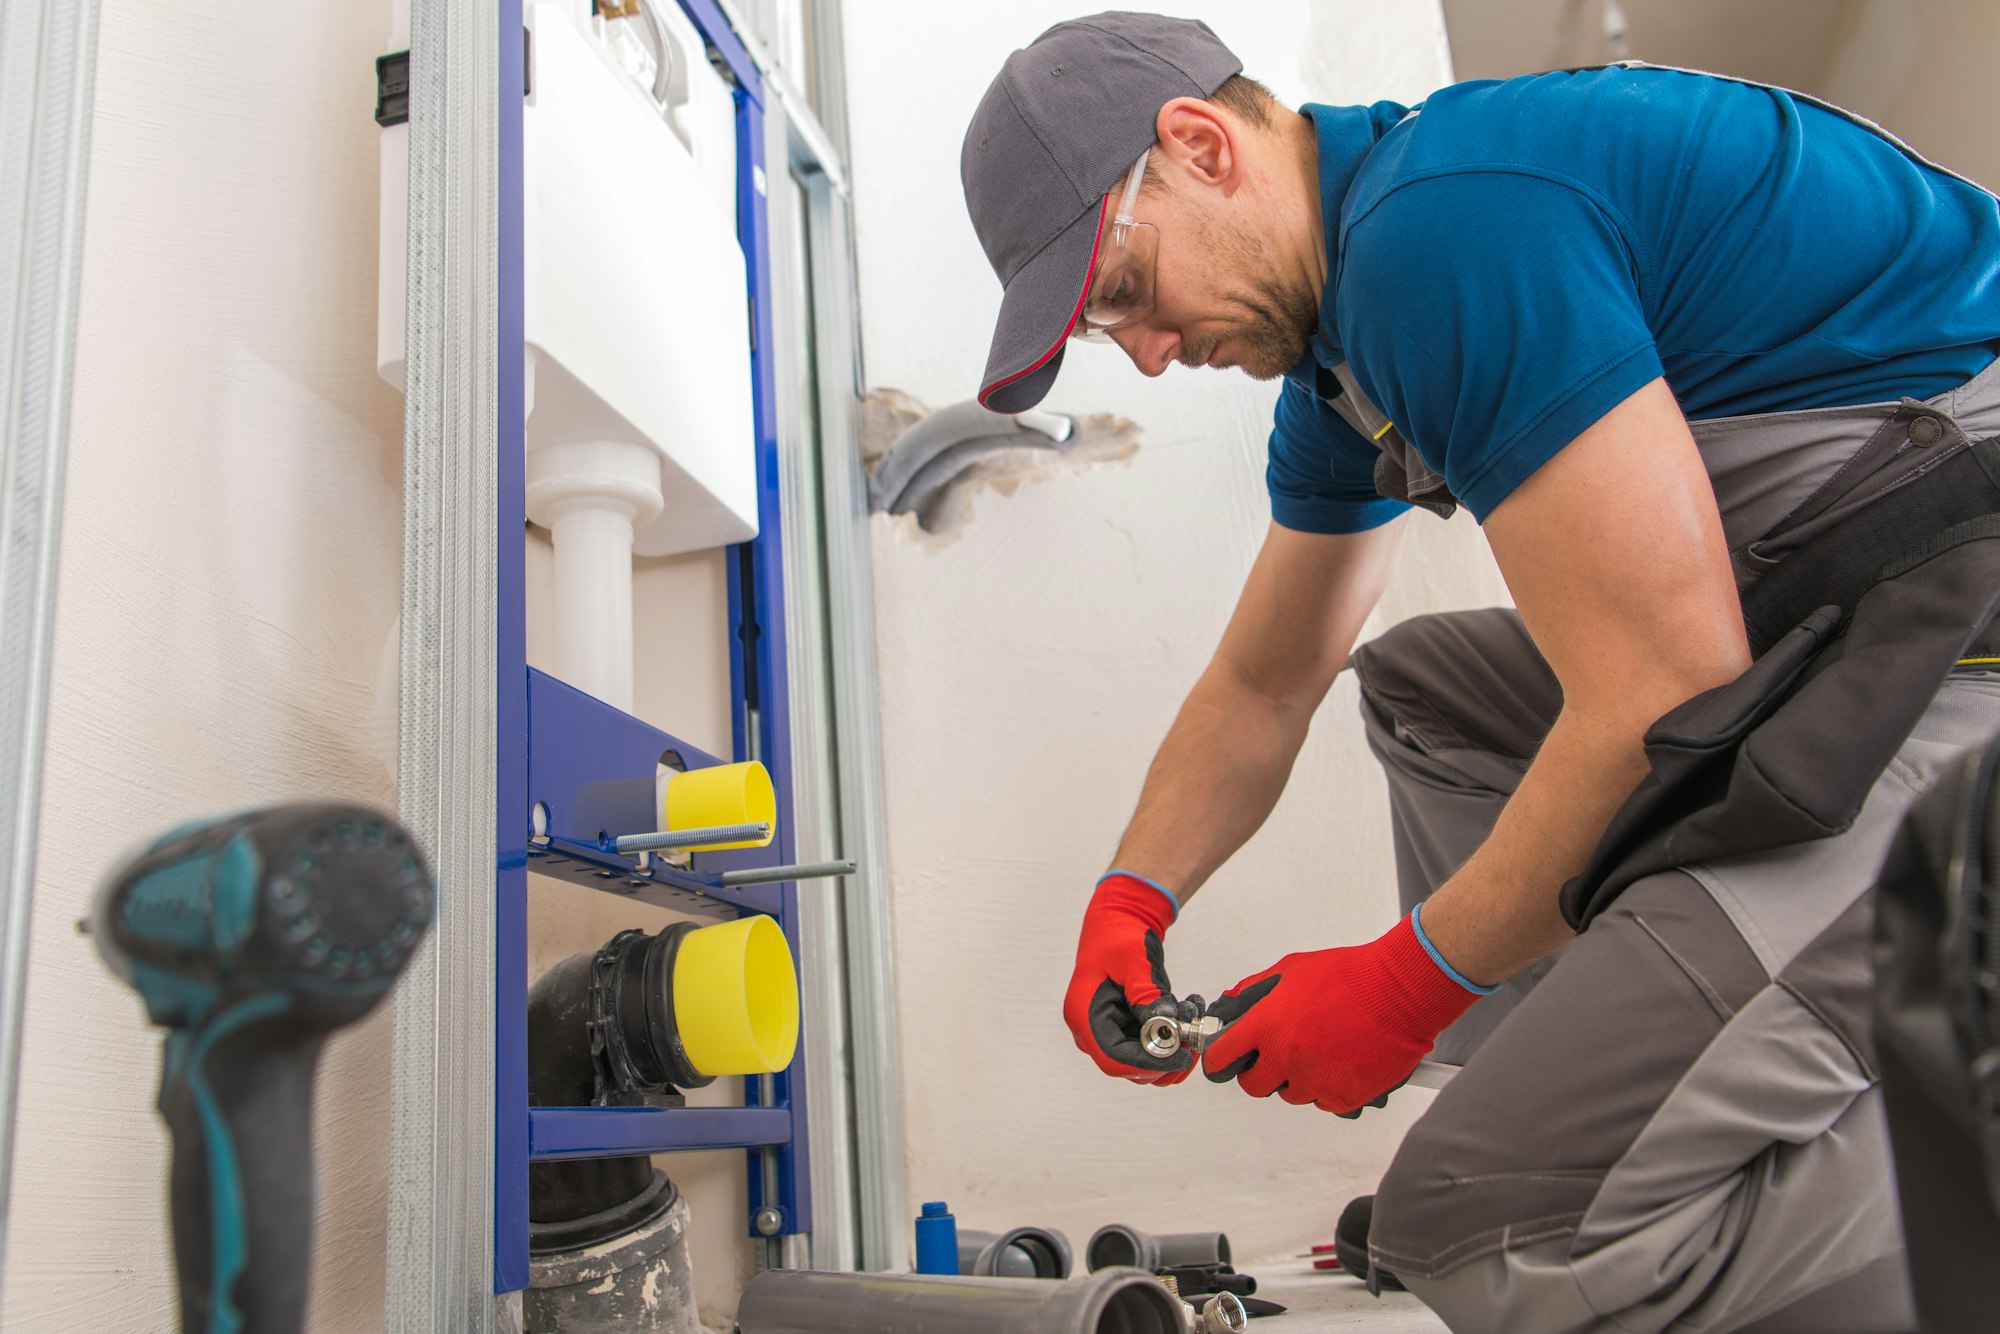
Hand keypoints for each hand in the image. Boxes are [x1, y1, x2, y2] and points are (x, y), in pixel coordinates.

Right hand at [1063, 872, 1194, 1083]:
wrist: (1118, 919)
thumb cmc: (1119, 936)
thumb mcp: (1135, 962)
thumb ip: (1147, 996)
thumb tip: (1166, 1028)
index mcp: (1084, 1015)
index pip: (1113, 1060)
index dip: (1149, 1064)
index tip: (1181, 1055)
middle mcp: (1092, 1030)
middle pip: (1129, 1067)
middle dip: (1166, 1057)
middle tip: (1195, 1038)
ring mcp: (1108, 1031)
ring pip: (1144, 1062)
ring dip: (1174, 1047)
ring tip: (1193, 1016)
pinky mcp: (1125, 1028)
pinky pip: (1150, 1045)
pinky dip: (1173, 1034)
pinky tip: (1189, 1007)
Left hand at [1202, 910, 1484, 1113]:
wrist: (1400, 992)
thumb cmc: (1350, 975)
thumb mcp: (1292, 970)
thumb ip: (1256, 990)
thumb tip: (1232, 1003)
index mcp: (1266, 1026)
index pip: (1221, 1059)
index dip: (1221, 1059)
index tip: (1224, 1059)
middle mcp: (1286, 1059)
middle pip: (1254, 1086)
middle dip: (1261, 1072)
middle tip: (1276, 1055)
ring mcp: (1315, 1082)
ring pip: (1292, 1094)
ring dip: (1298, 1078)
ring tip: (1321, 1049)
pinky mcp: (1344, 1098)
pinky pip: (1324, 1102)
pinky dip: (1329, 1087)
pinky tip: (1341, 1061)